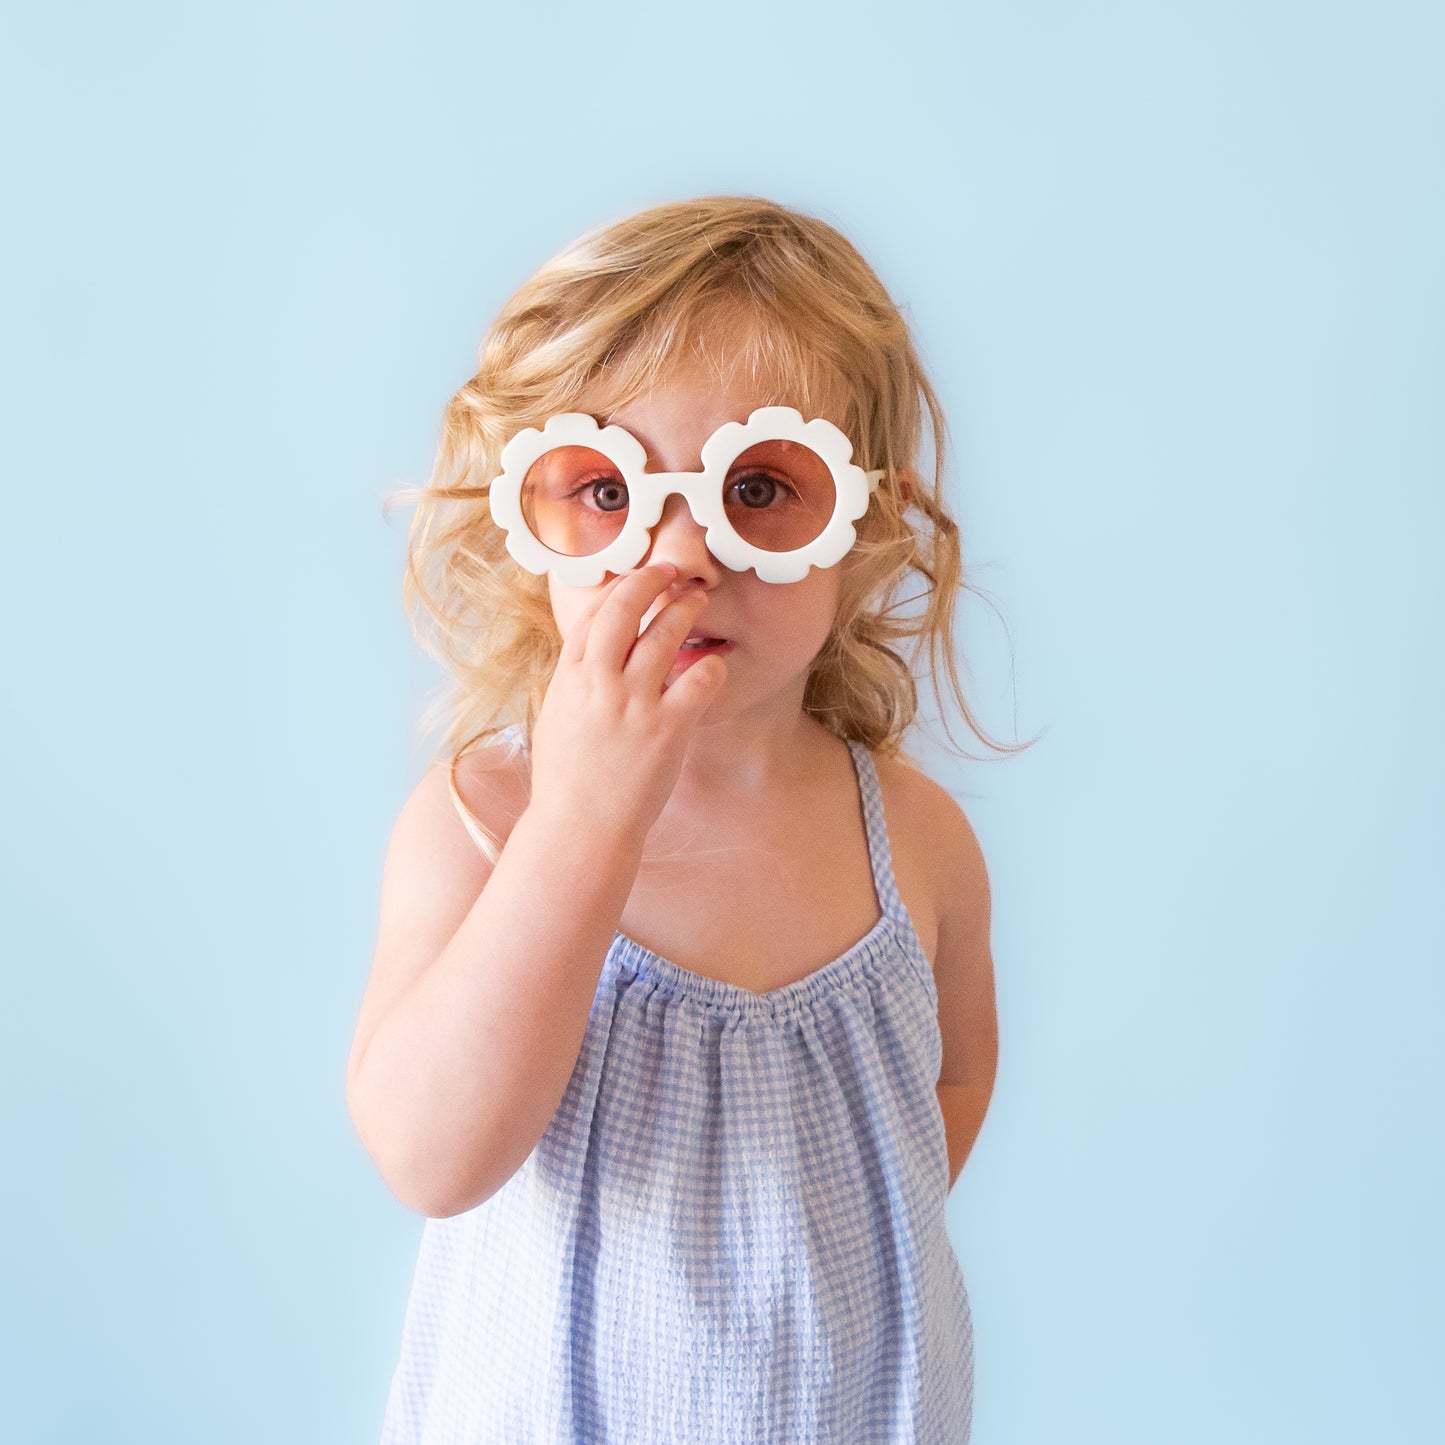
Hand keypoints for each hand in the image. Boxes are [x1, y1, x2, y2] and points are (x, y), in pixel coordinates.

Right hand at [528, 565, 727, 835]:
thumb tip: (588, 652)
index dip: (617, 588)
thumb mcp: (556, 718)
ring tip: (698, 599)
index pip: (591, 615)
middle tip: (673, 570)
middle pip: (624, 610)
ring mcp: (633, 704)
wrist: (579, 829)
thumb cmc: (566, 780)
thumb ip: (574, 682)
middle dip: (650, 581)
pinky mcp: (666, 729)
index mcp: (568, 679)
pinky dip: (710, 666)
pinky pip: (698, 682)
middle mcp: (599, 683)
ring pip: (663, 636)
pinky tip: (716, 663)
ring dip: (683, 610)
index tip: (637, 577)